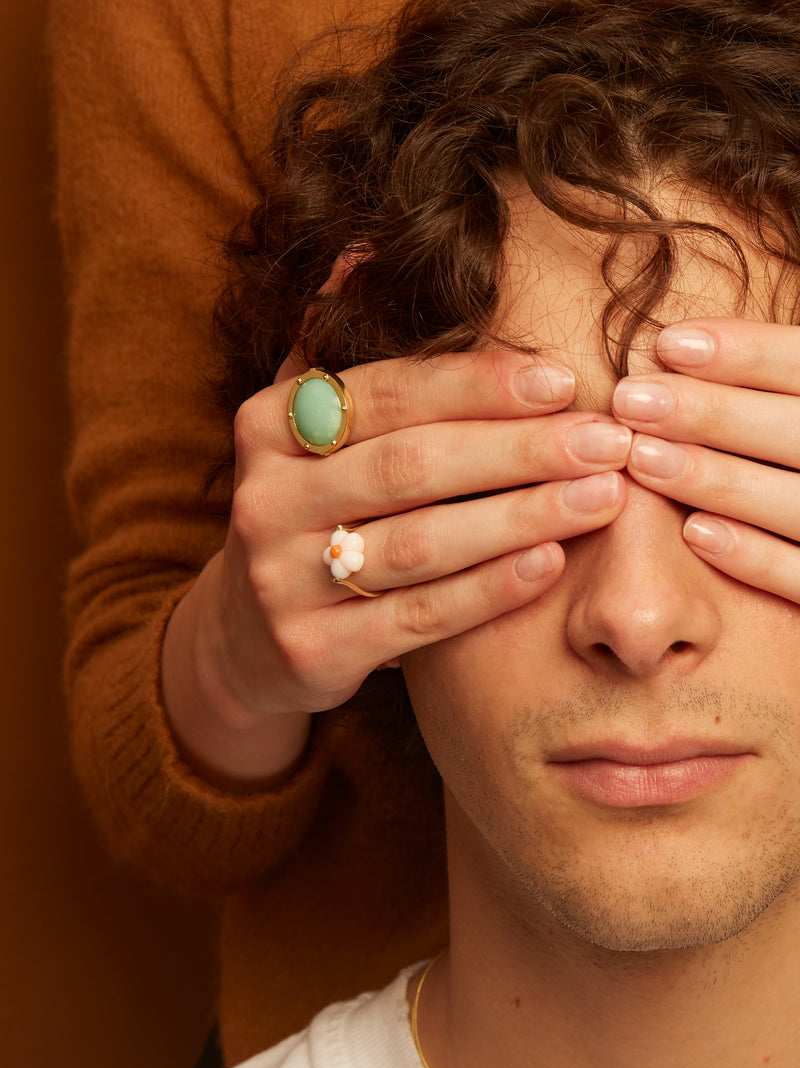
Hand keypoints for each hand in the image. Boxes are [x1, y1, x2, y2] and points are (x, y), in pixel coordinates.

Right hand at [164, 349, 630, 785]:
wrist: (246, 637)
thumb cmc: (303, 512)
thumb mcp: (297, 428)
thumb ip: (328, 345)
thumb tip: (363, 247)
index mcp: (267, 426)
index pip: (386, 394)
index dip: (477, 385)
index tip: (562, 380)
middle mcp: (265, 499)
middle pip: (411, 467)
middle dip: (519, 450)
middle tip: (607, 440)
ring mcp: (284, 580)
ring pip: (421, 543)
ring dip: (521, 517)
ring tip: (601, 496)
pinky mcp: (313, 650)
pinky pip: (418, 617)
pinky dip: (489, 590)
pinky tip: (551, 562)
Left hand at [613, 317, 799, 603]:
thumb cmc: (794, 457)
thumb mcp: (791, 412)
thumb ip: (770, 386)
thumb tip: (677, 347)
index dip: (747, 352)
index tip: (668, 343)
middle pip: (796, 432)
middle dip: (712, 413)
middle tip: (631, 400)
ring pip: (794, 503)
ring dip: (716, 479)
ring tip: (641, 458)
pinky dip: (754, 555)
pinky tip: (693, 531)